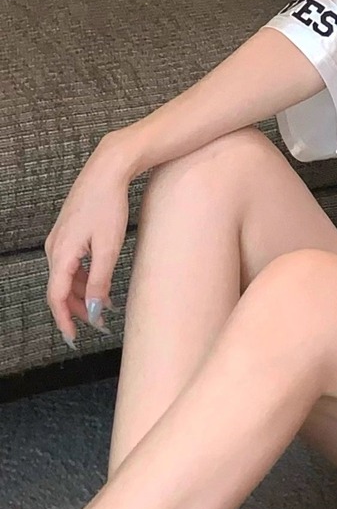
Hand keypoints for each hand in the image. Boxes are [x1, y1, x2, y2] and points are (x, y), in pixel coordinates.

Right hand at [43, 134, 132, 346]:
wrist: (108, 171)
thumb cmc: (109, 205)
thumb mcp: (108, 247)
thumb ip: (99, 281)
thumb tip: (93, 310)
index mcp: (61, 254)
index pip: (56, 297)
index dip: (65, 319)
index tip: (74, 337)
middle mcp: (54, 248)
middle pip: (60, 289)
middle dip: (77, 309)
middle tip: (97, 326)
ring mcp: (60, 239)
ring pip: (67, 276)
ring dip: (82, 294)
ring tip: (105, 308)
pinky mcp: (69, 232)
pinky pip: (72, 263)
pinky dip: (84, 277)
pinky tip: (100, 283)